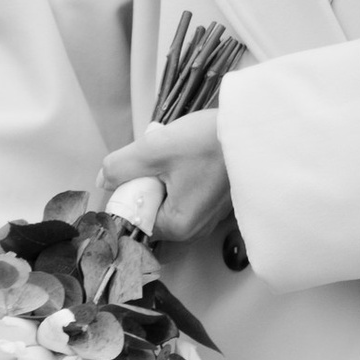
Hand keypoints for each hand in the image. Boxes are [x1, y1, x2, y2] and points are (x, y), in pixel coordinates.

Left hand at [96, 107, 233, 244]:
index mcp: (178, 226)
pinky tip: (189, 155)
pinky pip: (186, 192)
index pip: (135, 217)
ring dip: (164, 173)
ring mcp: (208, 216)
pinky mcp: (217, 201)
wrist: (254, 129)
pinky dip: (181, 174)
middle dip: (148, 180)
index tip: (139, 168)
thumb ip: (121, 167)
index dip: (129, 191)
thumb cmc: (208, 142)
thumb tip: (104, 179)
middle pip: (152, 207)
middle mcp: (195, 230)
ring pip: (168, 197)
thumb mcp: (154, 150)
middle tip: (159, 155)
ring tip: (177, 152)